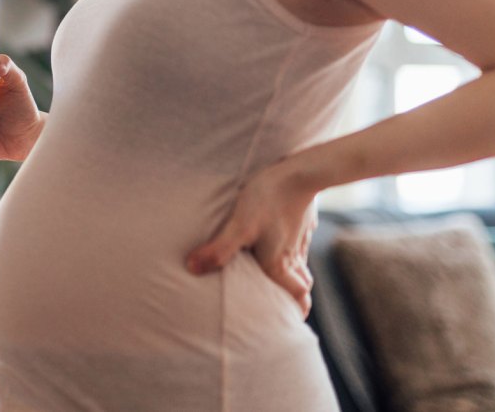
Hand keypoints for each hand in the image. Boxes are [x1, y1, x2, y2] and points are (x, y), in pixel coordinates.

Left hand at [185, 161, 317, 317]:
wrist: (300, 171)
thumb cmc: (268, 198)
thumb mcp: (239, 226)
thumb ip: (218, 250)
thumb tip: (192, 269)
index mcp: (279, 264)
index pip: (298, 297)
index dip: (297, 311)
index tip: (290, 322)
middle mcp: (293, 255)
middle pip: (302, 285)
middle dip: (294, 297)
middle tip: (281, 304)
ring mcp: (300, 238)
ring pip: (301, 265)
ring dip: (293, 275)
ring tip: (277, 277)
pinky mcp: (302, 220)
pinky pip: (299, 243)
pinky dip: (292, 250)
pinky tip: (279, 241)